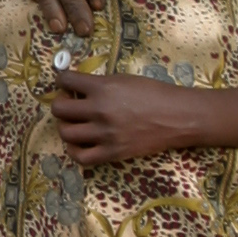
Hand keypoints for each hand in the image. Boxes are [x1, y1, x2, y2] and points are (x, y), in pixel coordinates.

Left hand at [52, 72, 210, 163]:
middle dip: (61, 104)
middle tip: (70, 104)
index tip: (66, 84)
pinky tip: (80, 143)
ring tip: (75, 123)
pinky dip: (75, 150)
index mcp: (102, 87)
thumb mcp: (124, 79)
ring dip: (66, 126)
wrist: (177, 116)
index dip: (62, 80)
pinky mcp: (112, 152)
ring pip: (66, 133)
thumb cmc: (154, 93)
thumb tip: (78, 88)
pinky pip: (81, 157)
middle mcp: (99, 110)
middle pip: (59, 109)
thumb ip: (100, 84)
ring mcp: (104, 134)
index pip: (65, 80)